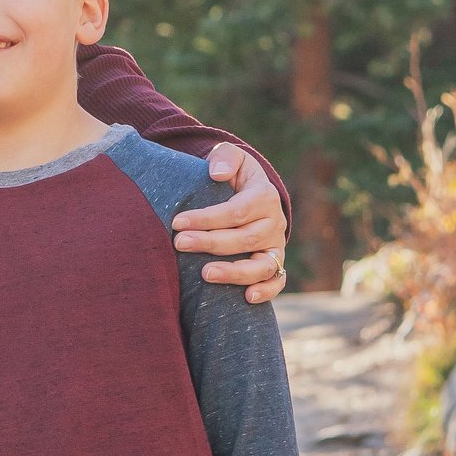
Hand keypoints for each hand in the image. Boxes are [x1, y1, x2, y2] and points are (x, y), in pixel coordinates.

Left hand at [173, 143, 287, 304]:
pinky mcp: (275, 264)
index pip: (236, 211)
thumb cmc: (232, 176)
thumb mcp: (230, 158)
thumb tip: (217, 174)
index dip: (207, 218)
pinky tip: (246, 298)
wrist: (249, 194)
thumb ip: (224, 158)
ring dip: (234, 272)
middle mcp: (274, 223)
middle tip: (180, 243)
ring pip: (262, 265)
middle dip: (211, 243)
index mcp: (264, 196)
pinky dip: (266, 292)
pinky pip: (277, 282)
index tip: (178, 222)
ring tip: (205, 274)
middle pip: (245, 238)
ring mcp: (275, 246)